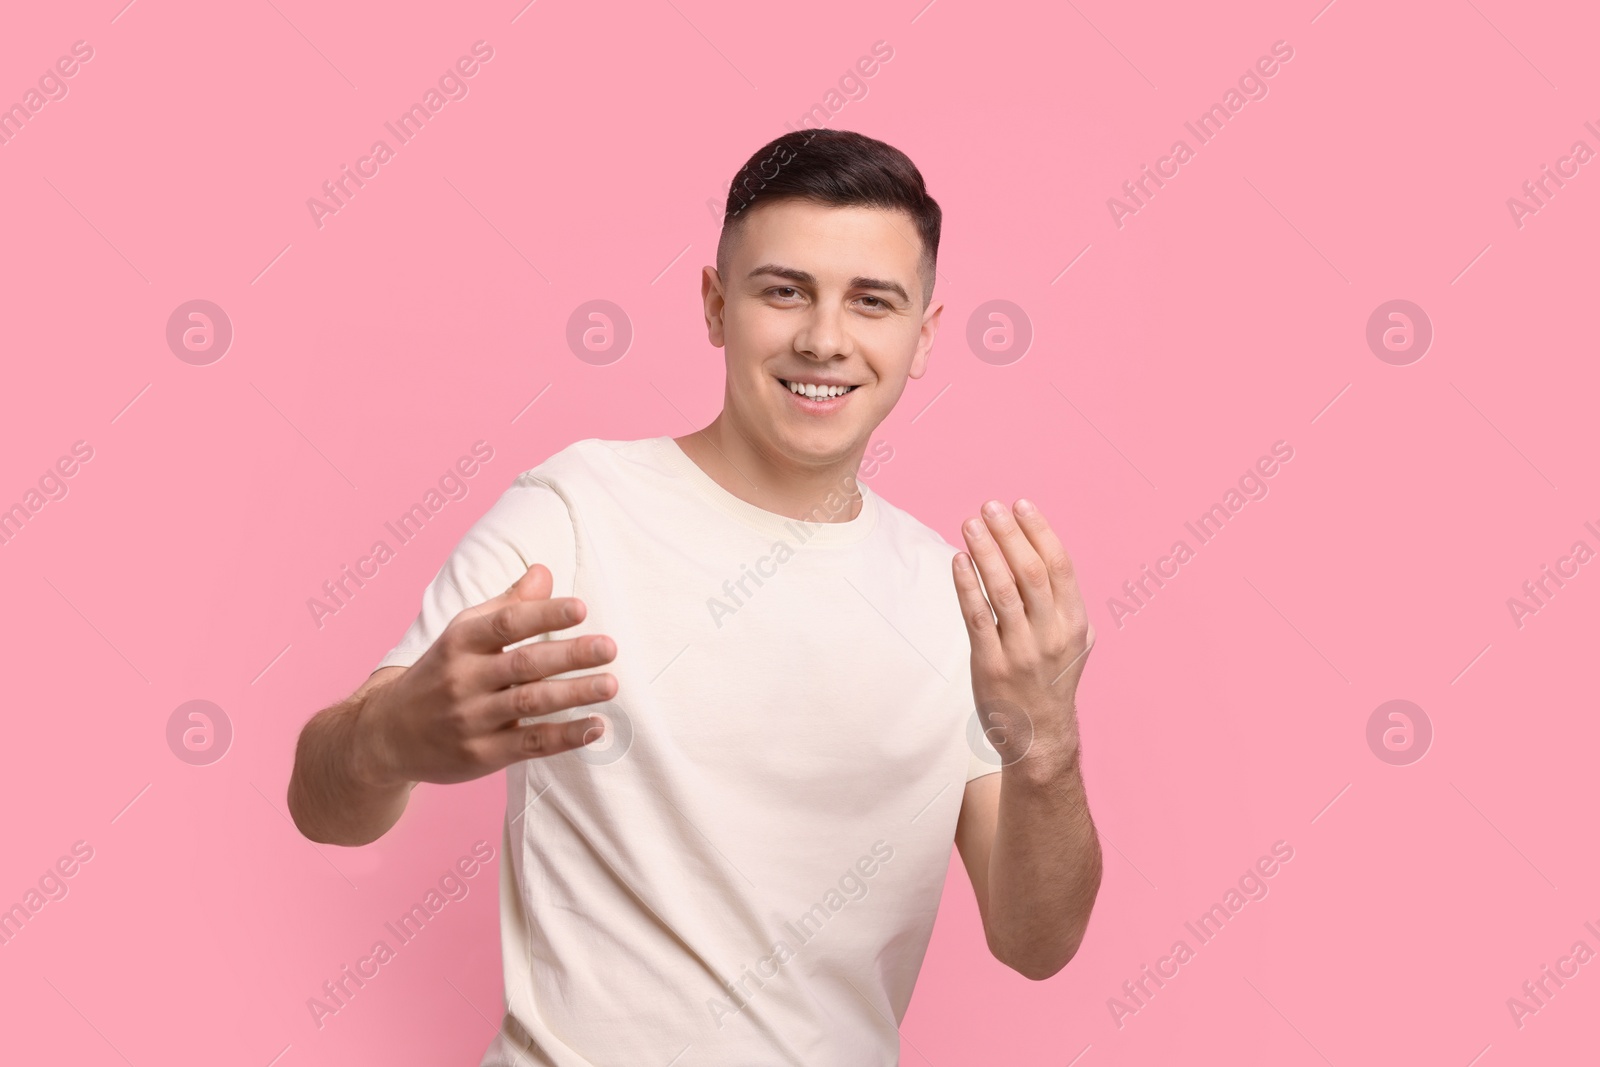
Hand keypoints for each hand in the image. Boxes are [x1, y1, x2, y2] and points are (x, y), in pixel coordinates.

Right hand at [355, 563, 618, 787]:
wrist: (385, 736)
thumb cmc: (439, 674)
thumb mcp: (463, 633)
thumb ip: (507, 605)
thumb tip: (544, 571)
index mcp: (460, 641)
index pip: (507, 623)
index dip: (545, 614)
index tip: (582, 608)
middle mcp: (464, 678)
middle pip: (524, 663)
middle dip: (569, 655)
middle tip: (609, 647)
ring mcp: (472, 719)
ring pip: (530, 703)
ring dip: (574, 693)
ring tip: (611, 684)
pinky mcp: (482, 754)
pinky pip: (530, 743)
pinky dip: (565, 736)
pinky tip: (595, 727)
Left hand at [953, 499, 1093, 776]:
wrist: (1039, 736)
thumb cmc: (1052, 679)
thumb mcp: (1074, 641)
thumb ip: (1065, 601)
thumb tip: (1046, 551)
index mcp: (1075, 623)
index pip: (1059, 566)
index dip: (1039, 531)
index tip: (1020, 504)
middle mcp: (1052, 635)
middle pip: (1030, 572)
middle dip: (1009, 534)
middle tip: (989, 506)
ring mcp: (1021, 651)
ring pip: (1002, 590)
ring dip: (985, 551)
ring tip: (969, 523)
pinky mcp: (991, 665)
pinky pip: (977, 617)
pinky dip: (967, 585)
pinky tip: (958, 560)